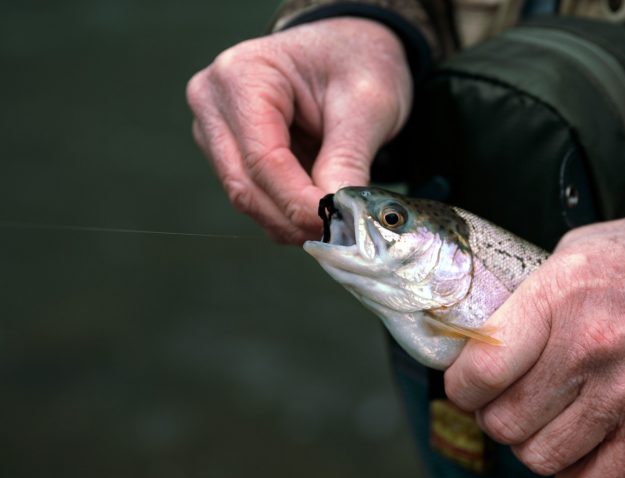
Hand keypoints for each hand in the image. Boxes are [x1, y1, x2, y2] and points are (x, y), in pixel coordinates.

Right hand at [187, 18, 412, 242]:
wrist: (351, 51)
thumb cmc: (358, 62)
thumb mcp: (368, 103)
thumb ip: (347, 158)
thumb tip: (335, 214)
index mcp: (242, 75)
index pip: (262, 157)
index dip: (297, 202)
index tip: (336, 226)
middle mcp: (214, 101)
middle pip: (244, 184)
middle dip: (293, 218)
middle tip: (340, 237)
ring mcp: (215, 129)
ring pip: (246, 197)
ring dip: (290, 221)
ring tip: (337, 225)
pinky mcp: (228, 152)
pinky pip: (254, 196)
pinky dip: (287, 213)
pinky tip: (320, 214)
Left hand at [444, 211, 624, 477]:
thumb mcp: (574, 252)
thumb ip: (528, 297)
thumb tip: (484, 336)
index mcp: (558, 297)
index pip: (480, 372)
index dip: (462, 389)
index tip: (469, 388)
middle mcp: (588, 349)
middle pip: (505, 423)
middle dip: (497, 419)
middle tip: (510, 404)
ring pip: (542, 458)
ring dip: (535, 447)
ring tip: (548, 423)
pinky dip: (577, 474)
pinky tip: (581, 448)